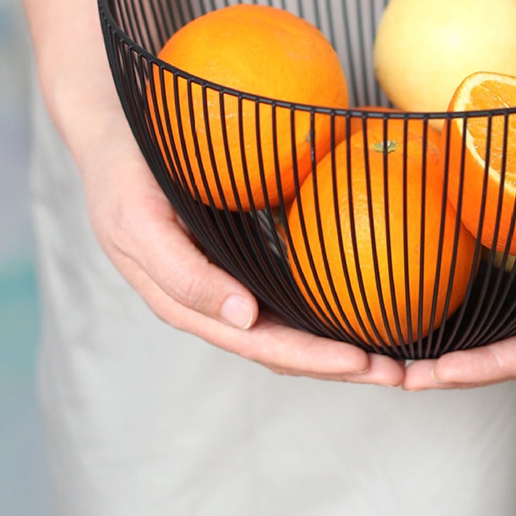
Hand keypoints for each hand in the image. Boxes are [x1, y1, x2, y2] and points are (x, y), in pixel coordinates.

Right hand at [77, 117, 406, 385]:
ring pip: (290, 330)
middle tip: (399, 375)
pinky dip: (326, 310)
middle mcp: (212, 305)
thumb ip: (184, 275)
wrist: (117, 141)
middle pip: (283, 349)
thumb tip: (244, 319)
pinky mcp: (242, 261)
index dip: (312, 358)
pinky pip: (288, 295)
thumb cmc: (126, 179)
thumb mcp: (140, 224)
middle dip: (340, 367)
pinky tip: (367, 307)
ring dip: (340, 349)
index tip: (364, 362)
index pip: (260, 345)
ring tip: (395, 358)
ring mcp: (228, 286)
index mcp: (188, 305)